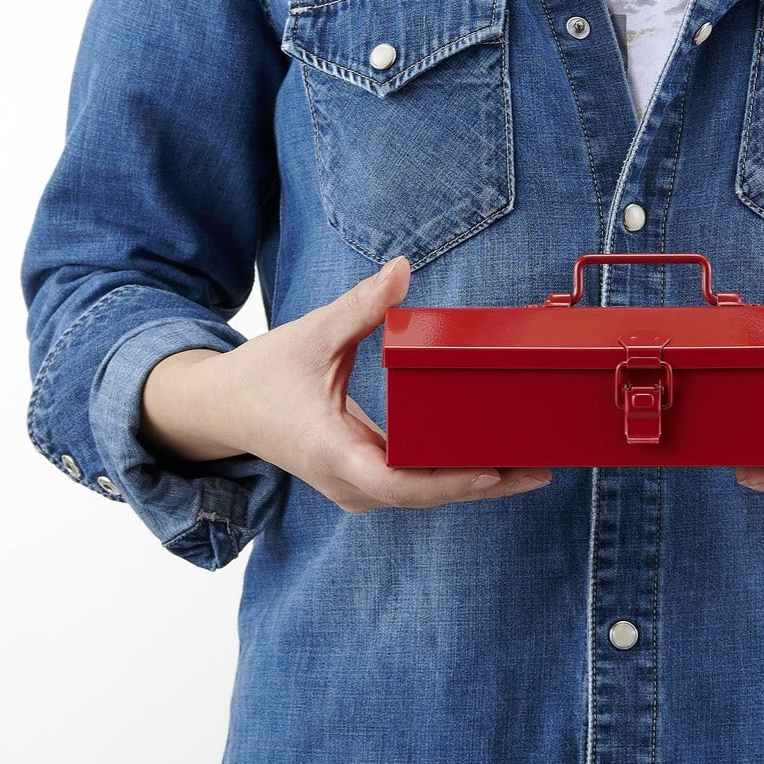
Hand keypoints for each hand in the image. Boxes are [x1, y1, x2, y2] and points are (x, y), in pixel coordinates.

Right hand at [140, 256, 552, 510]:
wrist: (223, 410)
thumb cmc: (263, 376)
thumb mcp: (311, 334)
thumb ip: (360, 305)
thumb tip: (401, 269)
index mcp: (331, 451)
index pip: (396, 482)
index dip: (447, 481)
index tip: (491, 471)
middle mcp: (348, 480)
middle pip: (425, 494)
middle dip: (483, 483)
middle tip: (540, 469)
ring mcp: (357, 485)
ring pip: (424, 494)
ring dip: (475, 483)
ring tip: (533, 468)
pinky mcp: (365, 479)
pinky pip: (416, 484)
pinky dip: (454, 475)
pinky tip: (495, 462)